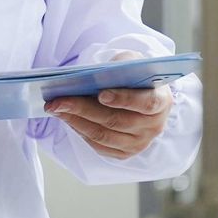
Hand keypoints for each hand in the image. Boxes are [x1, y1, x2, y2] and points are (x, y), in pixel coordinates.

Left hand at [44, 52, 174, 160]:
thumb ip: (118, 68)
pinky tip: (66, 118)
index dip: (124, 99)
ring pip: (104, 136)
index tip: (101, 94)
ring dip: (75, 121)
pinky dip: (80, 131)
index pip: (146, 103)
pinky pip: (99, 145)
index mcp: (162, 101)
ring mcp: (140, 143)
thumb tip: (91, 77)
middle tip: (59, 100)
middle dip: (84, 109)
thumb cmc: (134, 76)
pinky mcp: (125, 153)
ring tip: (55, 108)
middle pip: (117, 121)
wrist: (141, 94)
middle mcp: (154, 126)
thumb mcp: (130, 63)